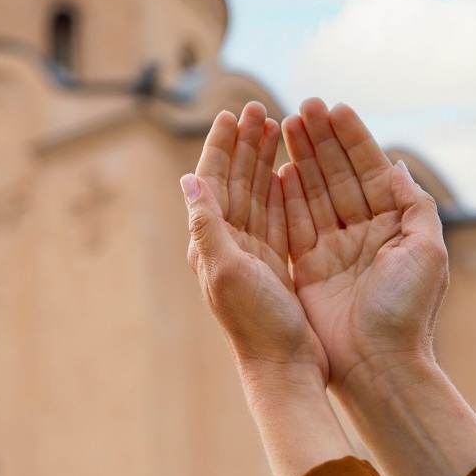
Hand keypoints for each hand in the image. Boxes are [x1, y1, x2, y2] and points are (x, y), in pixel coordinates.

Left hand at [183, 102, 326, 377]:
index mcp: (210, 240)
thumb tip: (188, 178)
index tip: (231, 113)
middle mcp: (226, 242)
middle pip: (233, 180)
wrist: (282, 366)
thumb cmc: (255, 322)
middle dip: (244, 144)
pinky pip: (276, 215)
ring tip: (274, 127)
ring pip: (256, 193)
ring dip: (262, 160)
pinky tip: (288, 170)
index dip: (220, 146)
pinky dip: (281, 190)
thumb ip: (207, 224)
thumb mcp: (227, 270)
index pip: (212, 180)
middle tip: (257, 108)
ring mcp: (250, 252)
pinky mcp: (274, 262)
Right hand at [278, 98, 448, 387]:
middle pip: (335, 175)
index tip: (333, 107)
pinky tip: (277, 169)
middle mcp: (360, 232)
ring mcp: (331, 248)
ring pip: (311, 192)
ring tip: (283, 125)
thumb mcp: (426, 251)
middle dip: (319, 140)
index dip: (351, 138)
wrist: (376, 363)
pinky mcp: (305, 266)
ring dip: (300, 158)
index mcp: (391, 225)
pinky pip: (292, 223)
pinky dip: (284, 195)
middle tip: (302, 106)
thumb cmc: (406, 310)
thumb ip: (413, 204)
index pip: (367, 169)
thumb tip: (394, 165)